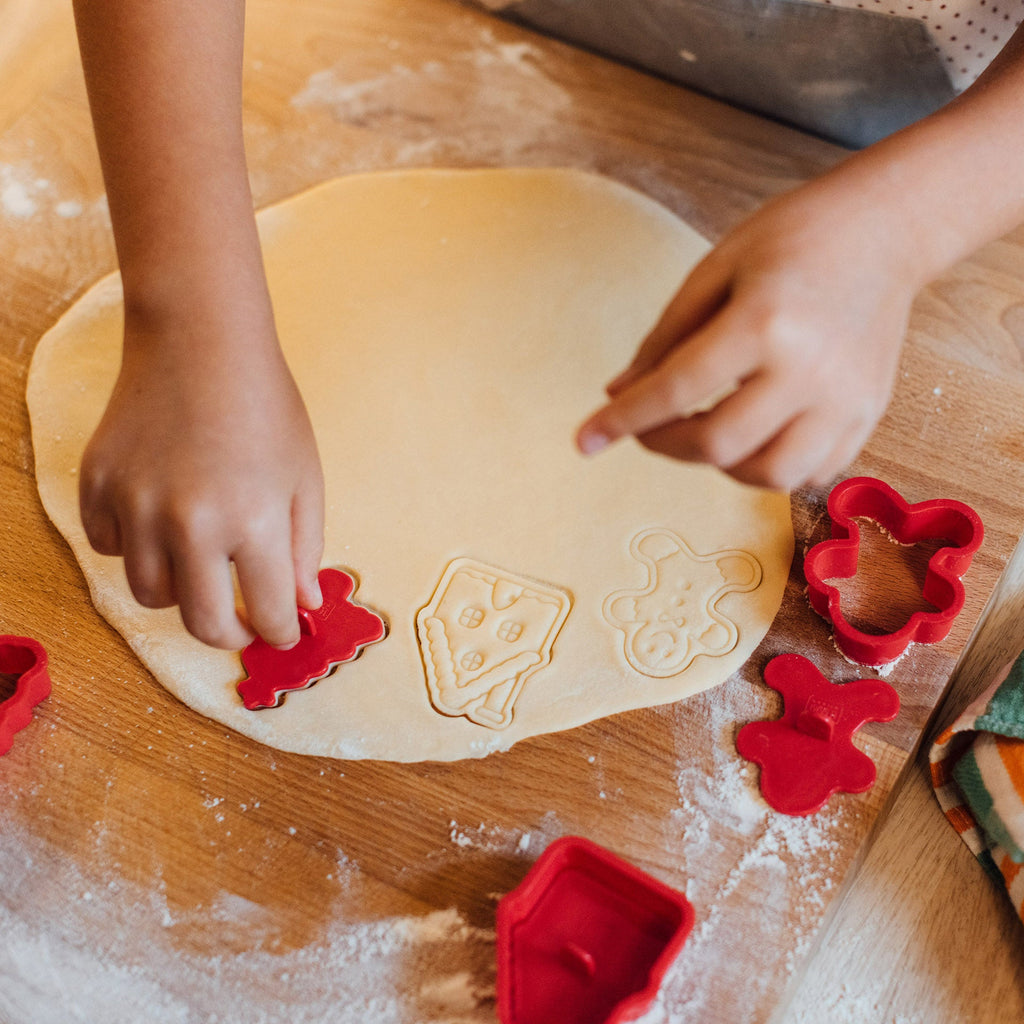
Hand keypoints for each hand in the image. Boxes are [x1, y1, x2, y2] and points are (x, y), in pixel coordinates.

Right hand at [79, 301, 324, 649]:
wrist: (200, 341)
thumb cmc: (266, 407)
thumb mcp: (305, 478)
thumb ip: (305, 549)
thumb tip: (303, 607)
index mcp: (253, 523)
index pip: (269, 614)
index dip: (281, 631)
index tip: (282, 629)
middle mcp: (189, 523)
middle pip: (202, 625)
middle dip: (230, 632)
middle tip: (242, 621)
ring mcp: (135, 505)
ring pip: (150, 593)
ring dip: (180, 590)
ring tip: (201, 558)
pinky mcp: (97, 485)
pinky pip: (107, 547)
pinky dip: (132, 547)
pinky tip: (158, 518)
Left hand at [576, 178, 921, 489]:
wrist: (888, 228)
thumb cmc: (794, 237)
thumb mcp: (715, 268)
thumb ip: (665, 338)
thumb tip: (618, 393)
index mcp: (765, 322)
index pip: (677, 390)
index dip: (623, 421)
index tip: (584, 441)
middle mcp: (810, 371)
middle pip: (718, 446)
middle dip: (664, 444)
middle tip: (647, 427)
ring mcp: (847, 400)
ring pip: (767, 475)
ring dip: (718, 465)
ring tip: (703, 431)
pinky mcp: (869, 415)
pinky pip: (809, 472)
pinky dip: (768, 468)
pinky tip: (751, 437)